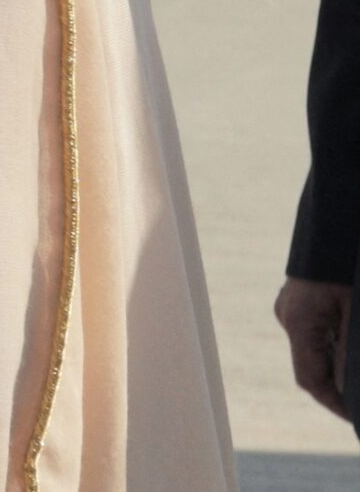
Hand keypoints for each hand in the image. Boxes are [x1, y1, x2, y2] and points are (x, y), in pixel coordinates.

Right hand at [277, 277, 351, 418]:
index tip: (355, 418)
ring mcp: (290, 305)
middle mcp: (288, 315)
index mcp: (298, 322)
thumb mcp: (353, 315)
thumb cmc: (346, 267)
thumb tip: (344, 389)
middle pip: (311, 365)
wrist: (335, 222)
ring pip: (314, 347)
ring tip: (355, 370)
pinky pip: (315, 329)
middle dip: (338, 383)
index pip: (310, 380)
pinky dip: (334, 343)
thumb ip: (347, 354)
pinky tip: (348, 337)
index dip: (335, 404)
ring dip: (337, 362)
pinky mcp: (300, 298)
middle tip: (358, 394)